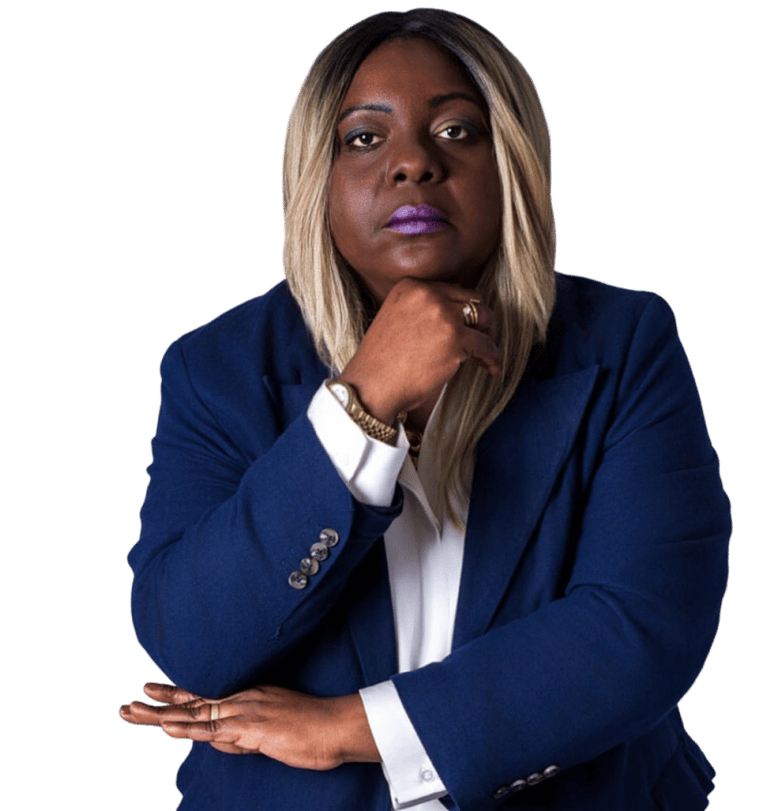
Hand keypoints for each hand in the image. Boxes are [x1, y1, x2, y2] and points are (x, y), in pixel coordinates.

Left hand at [119, 682, 379, 769]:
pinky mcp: (253, 728)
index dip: (175, 693)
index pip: (204, 696)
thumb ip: (244, 737)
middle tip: (127, 705)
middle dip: (157, 704)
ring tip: (132, 712)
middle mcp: (242, 699)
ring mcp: (246, 712)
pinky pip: (215, 729)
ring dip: (160, 714)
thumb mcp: (272, 732)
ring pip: (196, 712)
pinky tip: (168, 727)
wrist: (337, 725)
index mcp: (248, 698)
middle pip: (192, 702)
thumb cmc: (312, 729)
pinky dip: (189, 727)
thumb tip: (221, 743)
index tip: (150, 689)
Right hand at [340, 278, 500, 424]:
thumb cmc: (381, 363)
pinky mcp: (455, 338)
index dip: (461, 310)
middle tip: (483, 339)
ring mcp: (443, 314)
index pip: (450, 290)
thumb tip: (455, 316)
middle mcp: (427, 294)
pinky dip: (493, 358)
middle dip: (480, 320)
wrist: (371, 387)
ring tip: (487, 356)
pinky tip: (492, 369)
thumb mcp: (395, 321)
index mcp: (410, 286)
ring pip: (483, 318)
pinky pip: (486, 345)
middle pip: (471, 299)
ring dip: (489, 337)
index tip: (466, 326)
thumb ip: (421, 311)